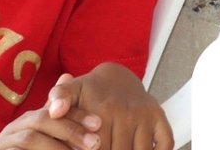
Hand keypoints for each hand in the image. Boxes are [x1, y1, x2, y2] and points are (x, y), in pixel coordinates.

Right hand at [0, 100, 102, 149]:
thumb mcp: (40, 136)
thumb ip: (56, 117)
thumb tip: (67, 75)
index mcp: (28, 120)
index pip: (54, 110)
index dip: (77, 115)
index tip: (99, 124)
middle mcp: (13, 129)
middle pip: (42, 121)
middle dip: (70, 130)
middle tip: (94, 143)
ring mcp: (2, 145)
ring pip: (29, 140)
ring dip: (56, 148)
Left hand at [48, 65, 172, 149]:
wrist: (116, 77)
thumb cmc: (90, 91)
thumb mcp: (71, 90)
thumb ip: (59, 98)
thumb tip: (54, 112)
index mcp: (104, 109)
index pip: (96, 148)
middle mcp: (127, 111)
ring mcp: (145, 115)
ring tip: (118, 149)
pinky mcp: (158, 116)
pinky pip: (165, 143)